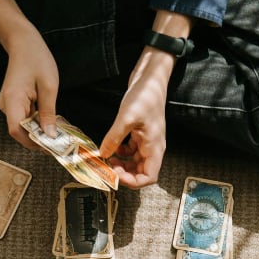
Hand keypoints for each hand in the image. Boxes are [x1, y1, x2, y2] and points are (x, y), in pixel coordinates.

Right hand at [0, 28, 58, 149]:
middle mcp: (5, 104)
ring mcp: (7, 104)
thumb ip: (48, 112)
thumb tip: (50, 135)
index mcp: (12, 100)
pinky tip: (49, 122)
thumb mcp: (49, 86)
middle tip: (59, 143)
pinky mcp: (12, 103)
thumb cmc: (37, 59)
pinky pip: (23, 118)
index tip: (50, 147)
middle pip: (20, 131)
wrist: (23, 43)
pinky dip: (36, 122)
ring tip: (57, 133)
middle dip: (38, 139)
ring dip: (38, 131)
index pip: (16, 130)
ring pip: (22, 125)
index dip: (32, 142)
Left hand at [100, 50, 171, 188]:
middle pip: (140, 172)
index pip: (149, 176)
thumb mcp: (127, 118)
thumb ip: (114, 138)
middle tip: (108, 168)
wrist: (150, 78)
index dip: (133, 181)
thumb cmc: (146, 95)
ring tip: (108, 158)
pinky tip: (112, 147)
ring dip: (122, 164)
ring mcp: (147, 140)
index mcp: (154, 147)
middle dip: (124, 173)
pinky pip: (131, 151)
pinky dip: (121, 153)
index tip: (117, 175)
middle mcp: (152, 147)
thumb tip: (103, 154)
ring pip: (135, 162)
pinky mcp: (140, 133)